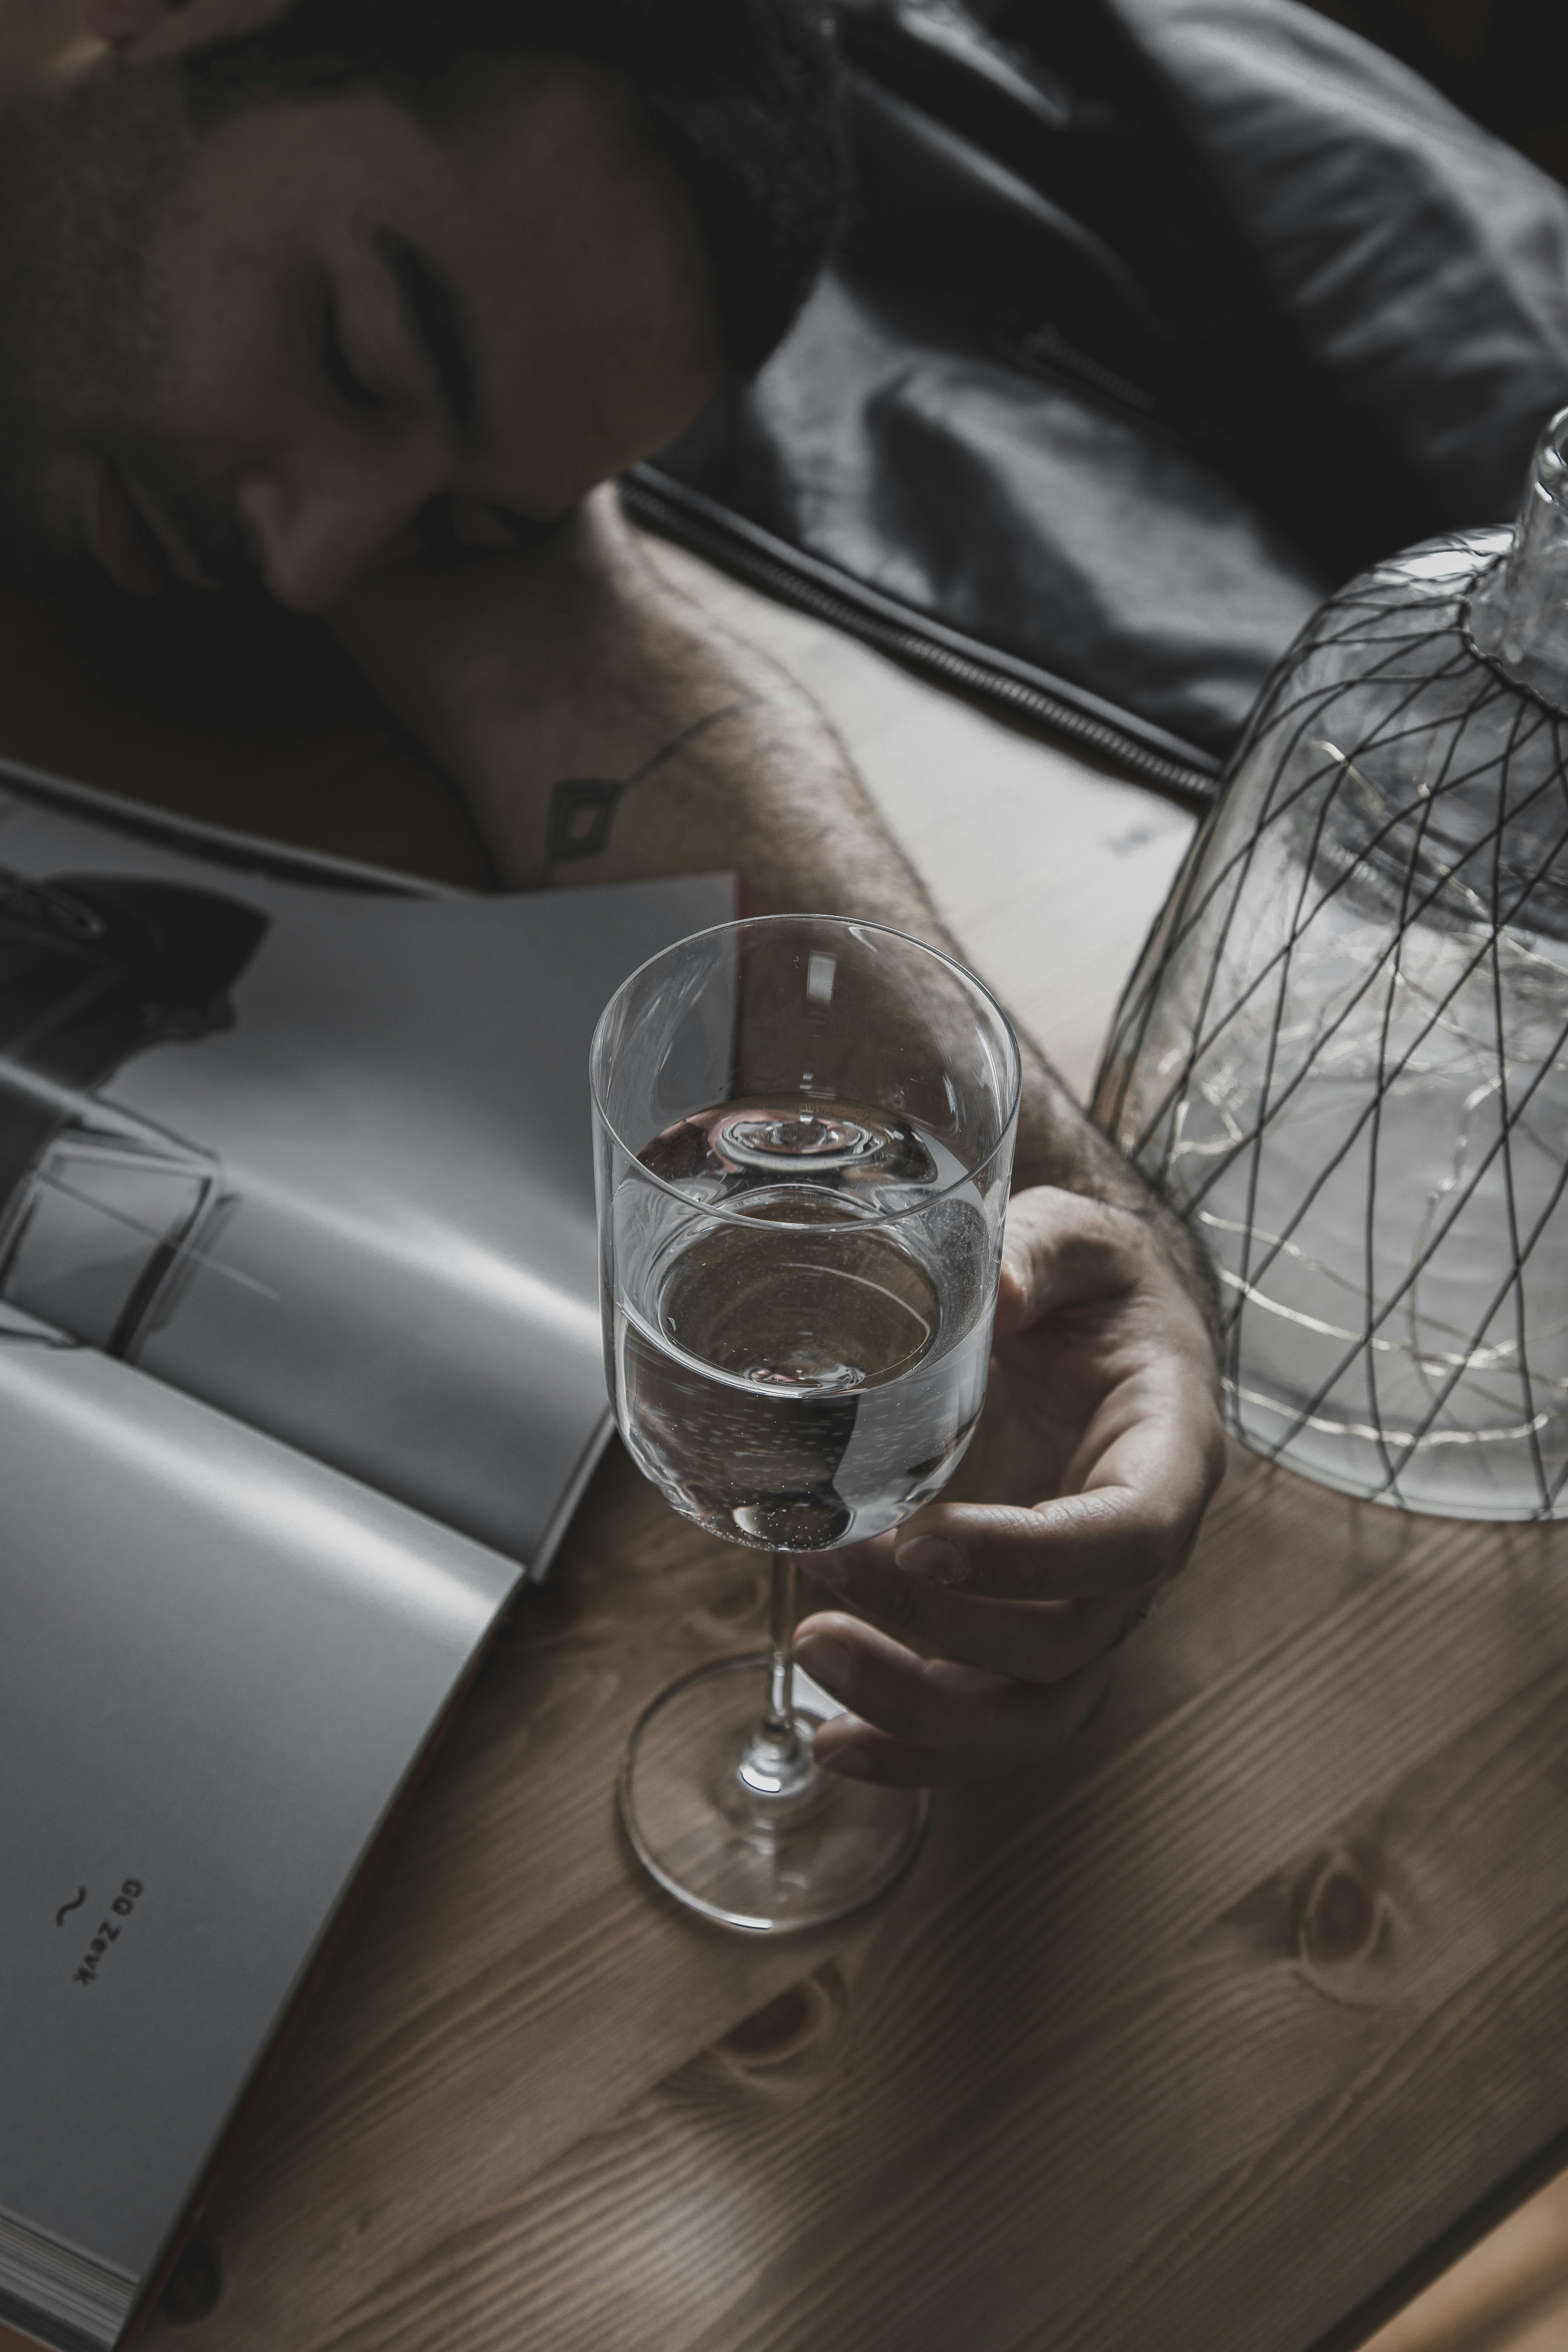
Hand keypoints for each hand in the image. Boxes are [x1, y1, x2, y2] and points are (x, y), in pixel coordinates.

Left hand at [793, 1184, 1225, 1785]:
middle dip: (939, 1626)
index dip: (1034, 1558)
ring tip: (812, 1649)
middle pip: (1065, 1641)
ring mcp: (1086, 1609)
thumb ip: (1041, 1249)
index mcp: (1169, 1456)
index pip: (1130, 1537)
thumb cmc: (1094, 1287)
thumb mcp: (1078, 1237)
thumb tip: (991, 1288)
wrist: (1099, 1326)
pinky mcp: (1028, 1637)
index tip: (923, 1542)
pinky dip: (914, 1748)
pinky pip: (991, 1722)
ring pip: (1031, 1713)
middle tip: (826, 1562)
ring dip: (919, 1708)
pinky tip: (831, 1738)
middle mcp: (1137, 1557)